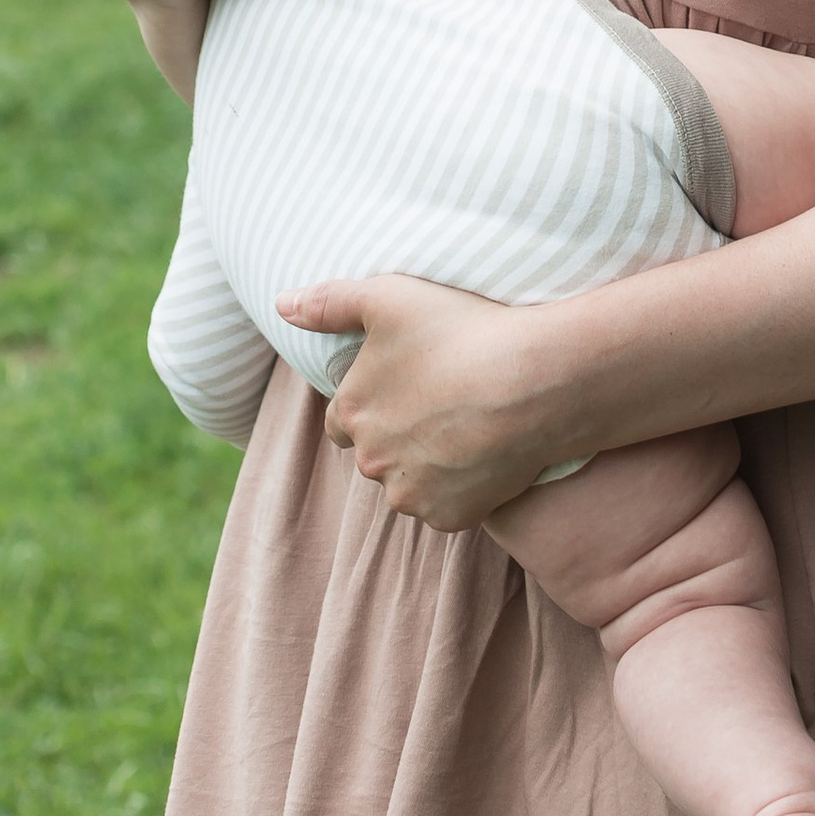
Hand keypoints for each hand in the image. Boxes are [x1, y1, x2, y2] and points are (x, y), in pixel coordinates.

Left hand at [284, 271, 582, 524]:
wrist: (532, 382)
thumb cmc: (461, 331)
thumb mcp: (389, 297)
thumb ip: (330, 303)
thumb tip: (281, 306)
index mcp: (351, 412)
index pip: (343, 420)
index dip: (374, 401)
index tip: (409, 384)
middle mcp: (371, 462)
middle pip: (377, 453)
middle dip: (400, 434)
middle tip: (444, 400)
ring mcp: (410, 495)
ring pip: (409, 484)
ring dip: (429, 464)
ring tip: (470, 424)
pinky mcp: (450, 518)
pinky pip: (448, 506)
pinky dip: (462, 488)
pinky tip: (485, 453)